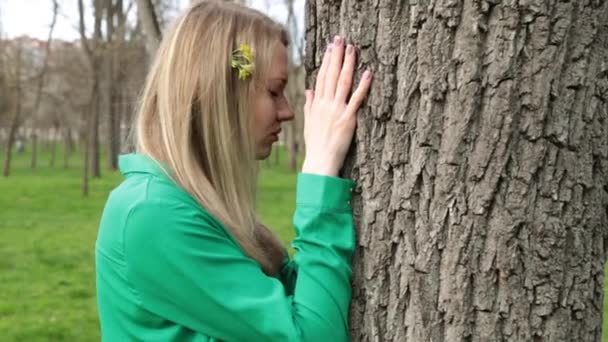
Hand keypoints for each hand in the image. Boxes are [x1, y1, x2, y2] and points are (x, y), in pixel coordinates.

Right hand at [301, 35, 372, 176]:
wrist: (320, 161)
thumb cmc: (315, 145)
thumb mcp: (308, 123)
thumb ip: (309, 106)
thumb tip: (309, 91)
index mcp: (317, 104)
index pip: (321, 77)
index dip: (326, 61)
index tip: (330, 47)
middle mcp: (326, 104)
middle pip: (331, 75)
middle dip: (336, 56)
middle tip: (341, 39)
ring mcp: (337, 111)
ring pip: (343, 83)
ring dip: (348, 64)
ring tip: (353, 49)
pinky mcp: (348, 119)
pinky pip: (356, 99)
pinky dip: (363, 85)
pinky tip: (368, 73)